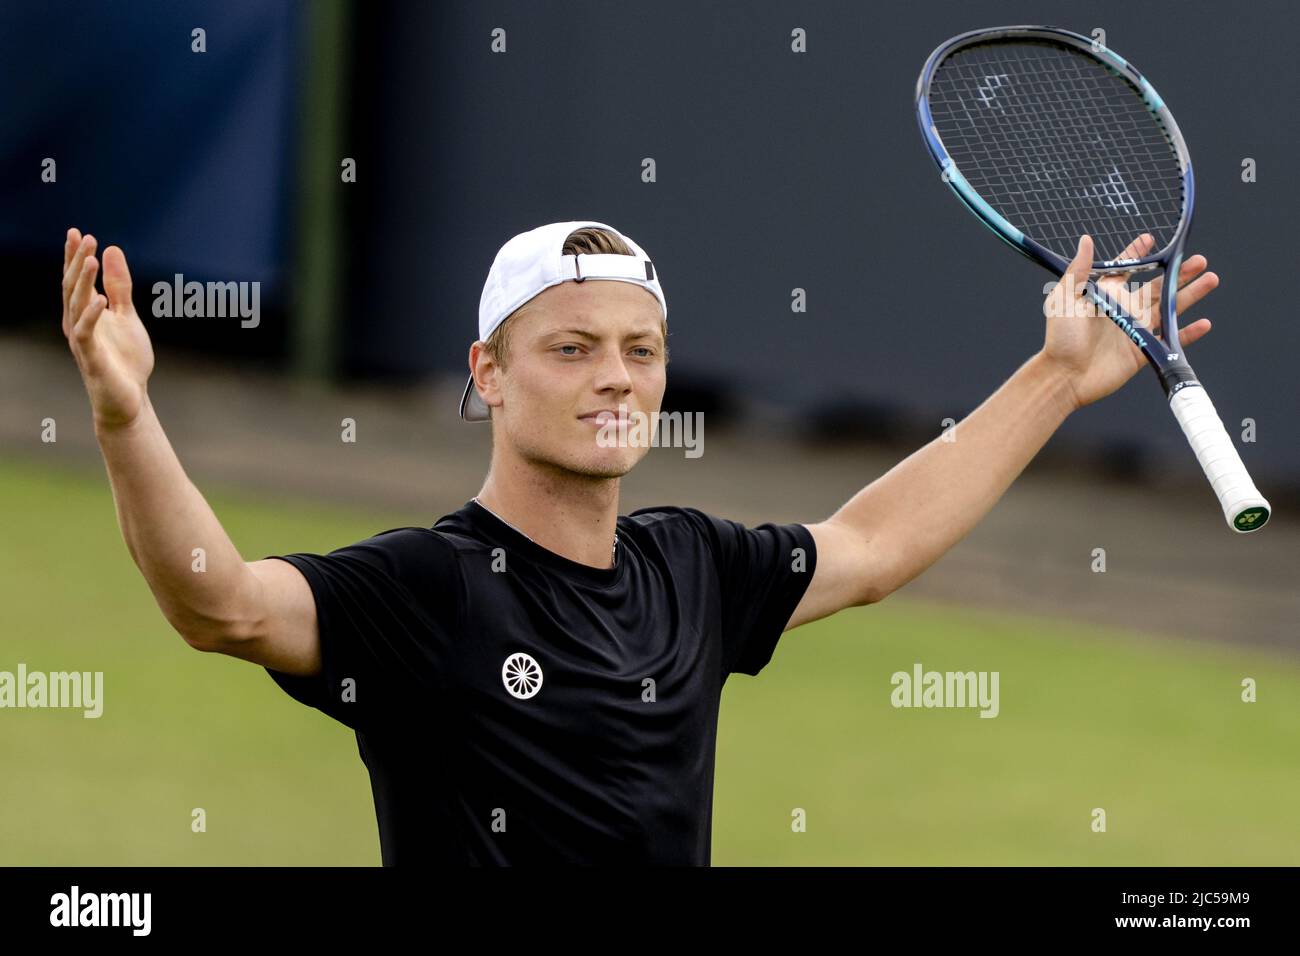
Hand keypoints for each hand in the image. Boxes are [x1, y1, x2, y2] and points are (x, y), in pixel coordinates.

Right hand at [61, 228, 154, 429]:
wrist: (128, 398)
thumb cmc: (125, 359)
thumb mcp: (127, 316)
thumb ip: (120, 286)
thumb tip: (112, 250)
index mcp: (85, 312)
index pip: (77, 279)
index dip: (75, 256)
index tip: (78, 232)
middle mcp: (77, 323)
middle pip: (74, 287)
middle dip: (78, 262)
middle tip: (85, 237)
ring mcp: (82, 340)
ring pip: (77, 305)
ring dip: (84, 282)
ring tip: (91, 259)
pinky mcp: (91, 357)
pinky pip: (86, 333)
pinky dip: (92, 316)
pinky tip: (101, 300)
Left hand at [1039, 233, 1218, 409]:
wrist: (1063, 376)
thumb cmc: (1060, 338)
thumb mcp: (1065, 298)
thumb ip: (1078, 270)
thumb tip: (1085, 239)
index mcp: (1106, 296)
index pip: (1125, 270)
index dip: (1138, 254)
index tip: (1150, 239)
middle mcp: (1123, 311)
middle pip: (1157, 287)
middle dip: (1178, 273)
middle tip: (1199, 260)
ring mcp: (1135, 331)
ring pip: (1168, 309)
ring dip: (1190, 295)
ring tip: (1211, 279)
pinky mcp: (1142, 352)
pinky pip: (1169, 341)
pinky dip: (1187, 334)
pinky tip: (1204, 323)